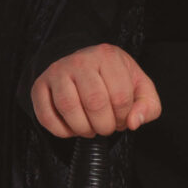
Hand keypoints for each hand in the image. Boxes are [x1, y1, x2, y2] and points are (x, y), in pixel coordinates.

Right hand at [30, 43, 162, 139]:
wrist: (85, 65)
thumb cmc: (115, 80)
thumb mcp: (139, 88)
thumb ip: (147, 106)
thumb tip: (134, 123)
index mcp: (108, 56)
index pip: (120, 96)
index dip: (124, 117)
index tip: (122, 118)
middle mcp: (80, 60)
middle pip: (95, 102)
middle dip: (105, 126)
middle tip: (106, 127)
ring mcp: (57, 71)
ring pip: (69, 108)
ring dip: (83, 129)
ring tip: (90, 129)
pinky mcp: (39, 86)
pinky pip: (46, 116)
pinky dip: (61, 131)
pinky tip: (72, 129)